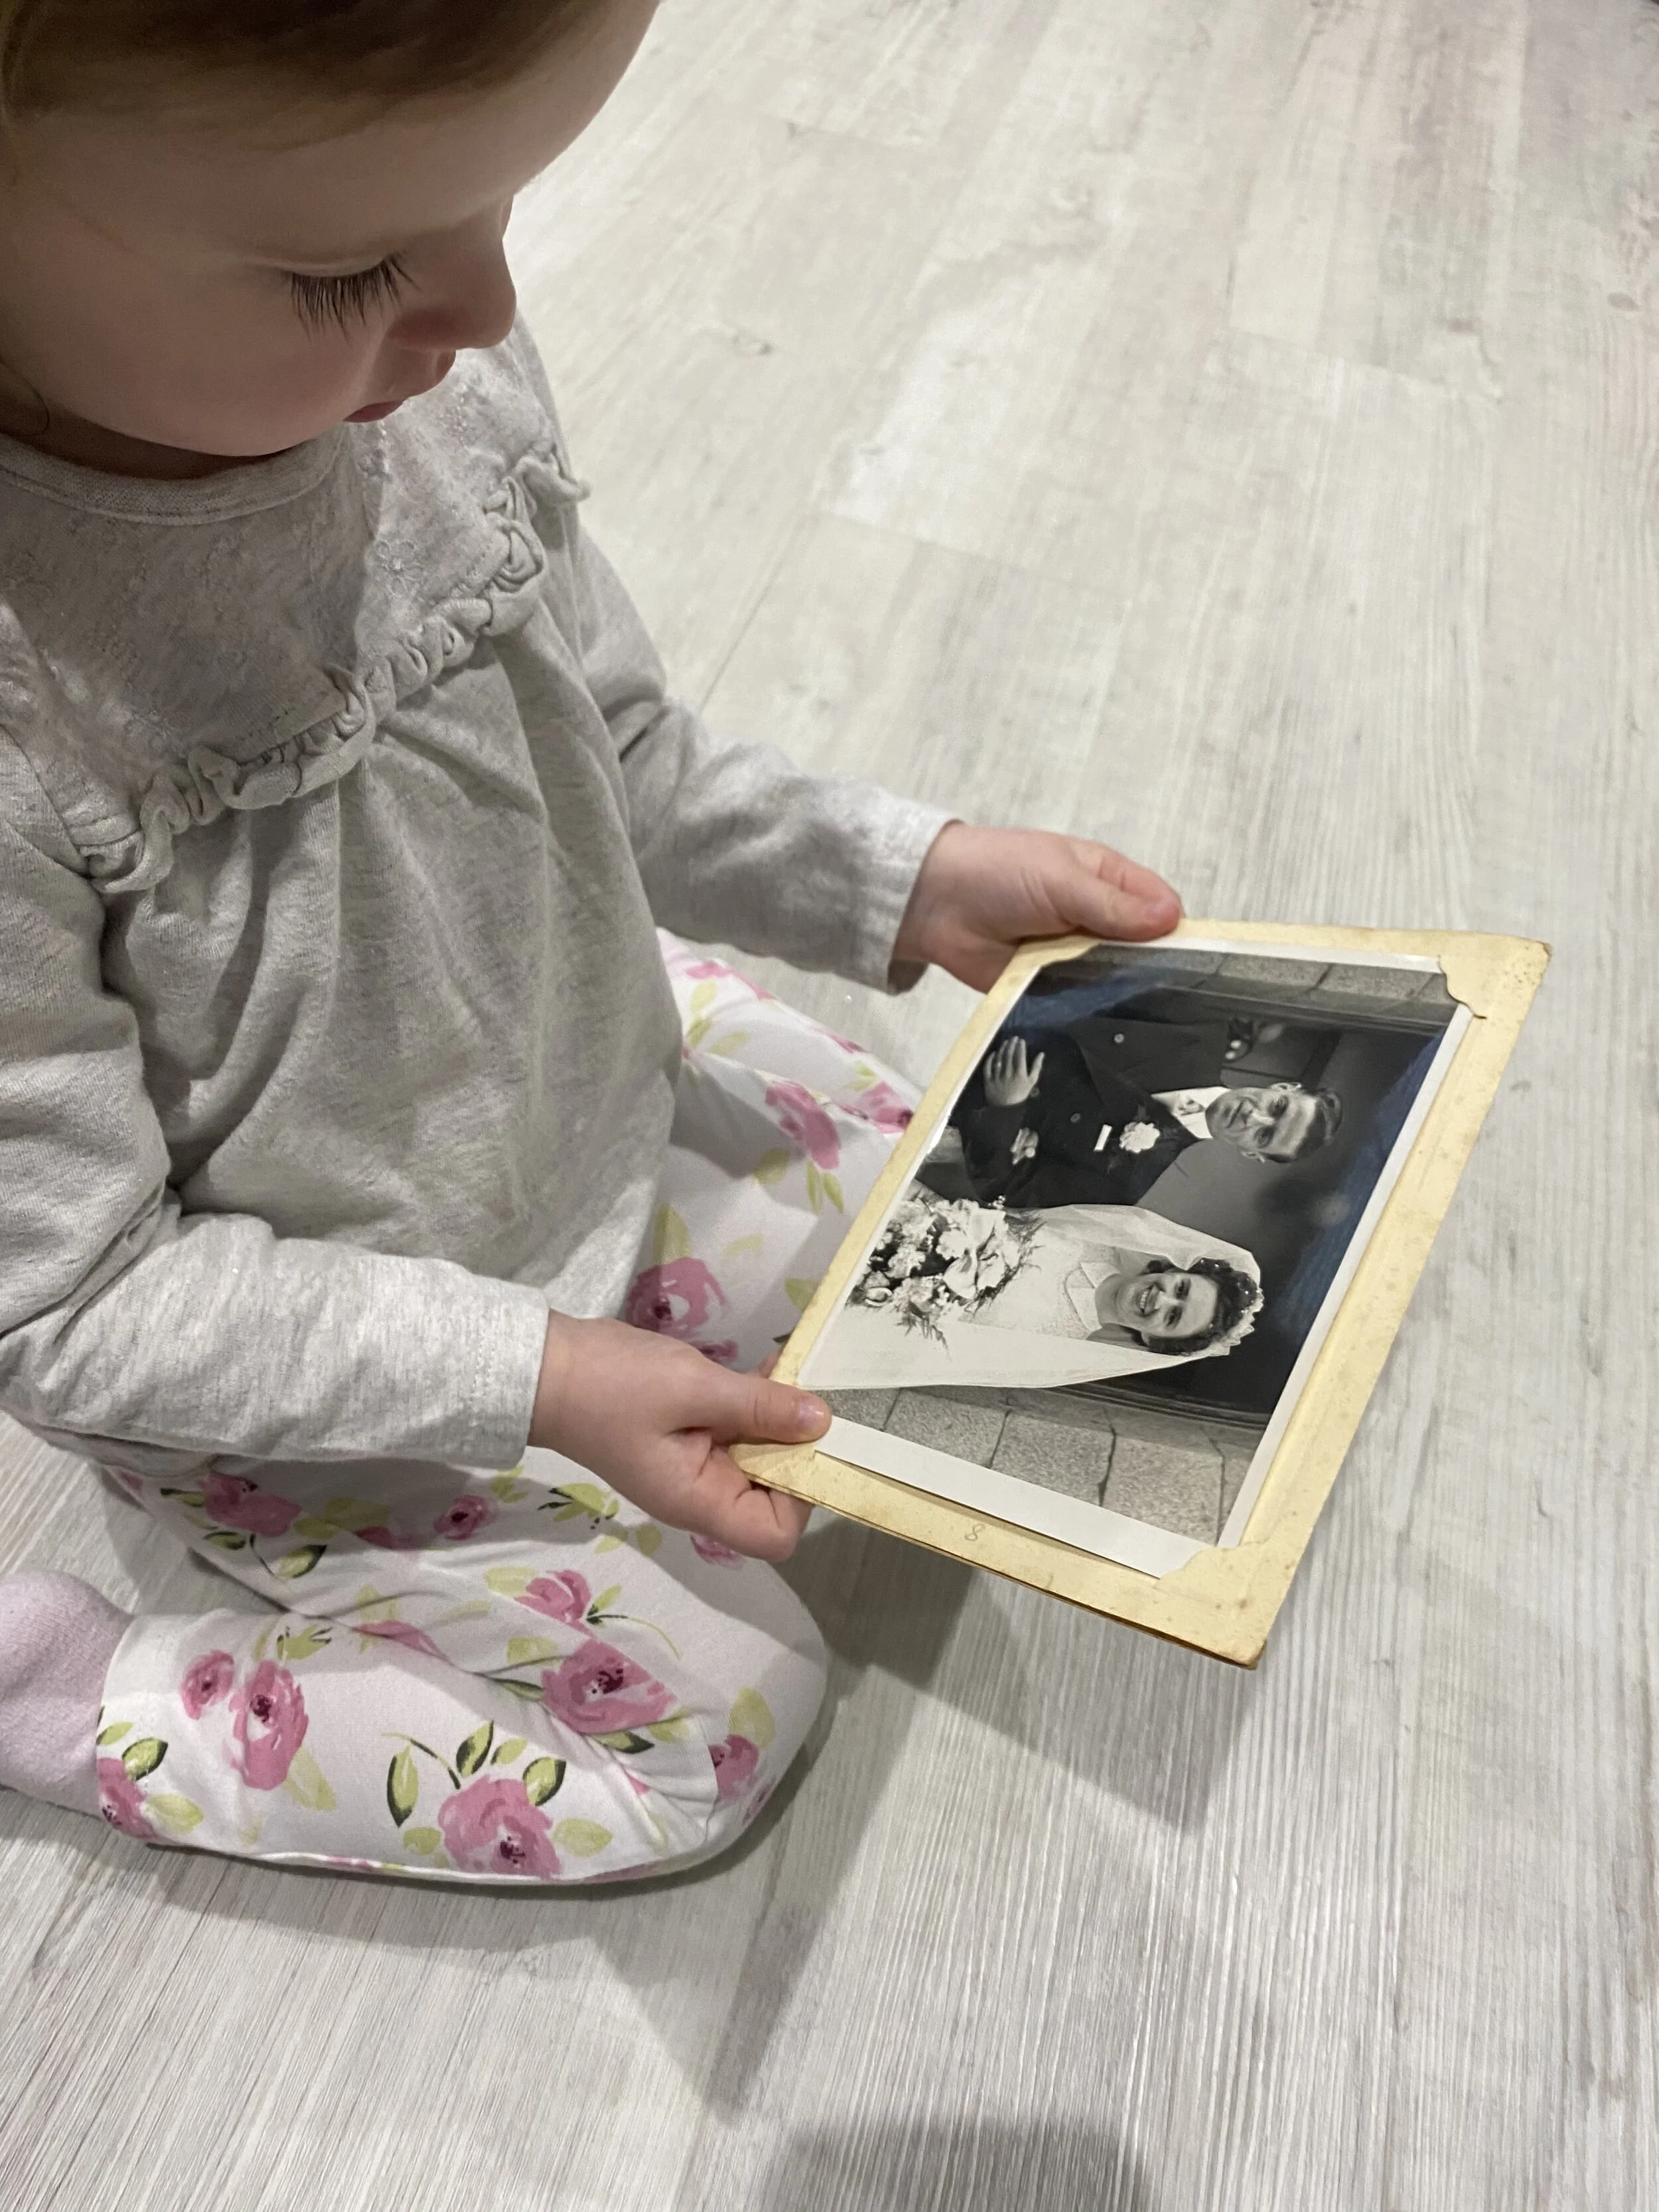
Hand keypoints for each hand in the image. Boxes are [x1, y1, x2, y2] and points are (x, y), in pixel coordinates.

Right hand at [529, 1314, 826, 1560]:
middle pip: (772, 1495)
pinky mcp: (688, 1436)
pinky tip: (770, 1367)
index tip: (807, 1441)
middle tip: (814, 1393)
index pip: (773, 1534)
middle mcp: (701, 1494)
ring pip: (758, 1456)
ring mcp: (693, 1465)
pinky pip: (736, 1430)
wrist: (546, 1367)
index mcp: (698, 1502)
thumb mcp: (693, 1389)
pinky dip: (756, 1404)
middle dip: (797, 1446)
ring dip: (780, 1418)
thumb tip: (820, 1422)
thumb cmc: (613, 1386)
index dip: (802, 1495)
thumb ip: (758, 1406)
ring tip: (794, 1371)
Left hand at [893, 823, 1181, 992]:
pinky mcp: (1051, 988)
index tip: (1194, 961)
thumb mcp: (1062, 878)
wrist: (935, 903)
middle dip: (1152, 971)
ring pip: (1115, 983)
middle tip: (1168, 998)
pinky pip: (1080, 1004)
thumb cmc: (998, 872)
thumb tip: (1170, 919)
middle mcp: (1099, 921)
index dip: (1177, 933)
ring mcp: (1076, 957)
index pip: (1161, 908)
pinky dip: (1088, 1012)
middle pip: (1144, 952)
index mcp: (1109, 881)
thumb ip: (1113, 904)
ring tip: (1139, 1016)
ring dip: (1120, 995)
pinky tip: (1102, 1026)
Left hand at [983, 1035, 1044, 1106]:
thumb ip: (1037, 1067)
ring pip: (999, 1059)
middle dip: (1012, 1044)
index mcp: (1020, 1074)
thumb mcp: (1032, 1082)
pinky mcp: (988, 1080)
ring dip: (1002, 1049)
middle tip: (1013, 1038)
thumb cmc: (1021, 1094)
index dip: (1020, 1047)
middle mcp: (1008, 1074)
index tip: (1021, 1040)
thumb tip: (1041, 1054)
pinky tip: (994, 1053)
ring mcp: (997, 1077)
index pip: (1020, 1056)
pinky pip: (988, 1067)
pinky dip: (990, 1059)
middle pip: (1009, 1055)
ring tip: (1005, 1042)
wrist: (1006, 1108)